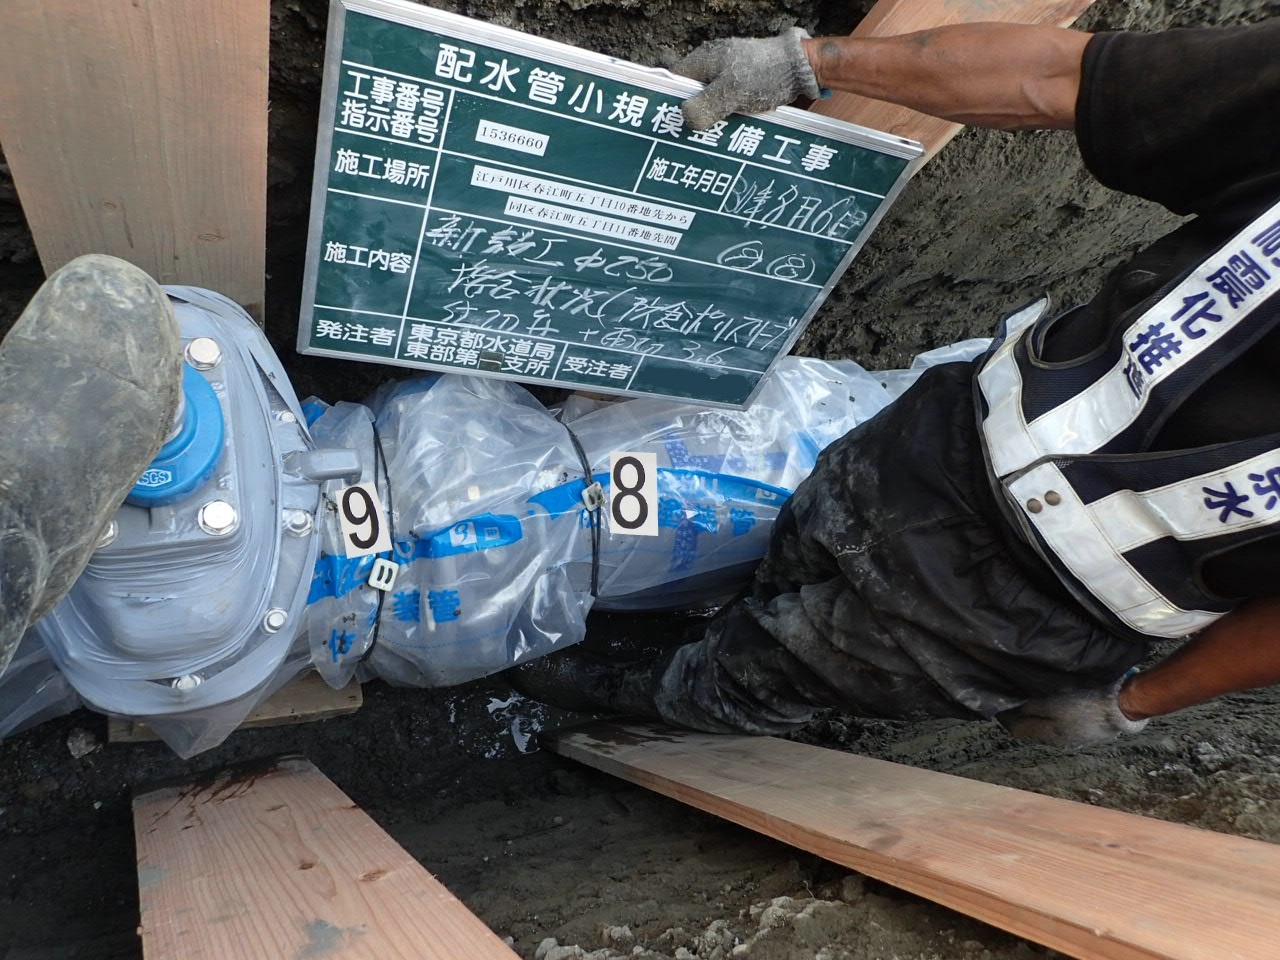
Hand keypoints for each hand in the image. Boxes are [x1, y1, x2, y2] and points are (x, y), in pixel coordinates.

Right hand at [669, 27, 821, 129]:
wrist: (801, 68)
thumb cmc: (764, 75)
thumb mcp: (730, 92)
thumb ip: (704, 106)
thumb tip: (684, 119)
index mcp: (703, 60)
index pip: (674, 81)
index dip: (671, 102)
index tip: (672, 125)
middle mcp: (712, 64)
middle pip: (692, 94)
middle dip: (693, 115)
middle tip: (692, 140)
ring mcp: (729, 74)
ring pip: (710, 101)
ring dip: (711, 120)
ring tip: (710, 141)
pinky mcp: (743, 84)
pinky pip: (727, 104)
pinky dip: (727, 117)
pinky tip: (729, 133)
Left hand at [997, 678, 1148, 746]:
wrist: (1118, 710)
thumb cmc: (1083, 703)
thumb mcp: (1052, 703)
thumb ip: (1032, 708)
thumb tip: (1015, 710)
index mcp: (1048, 734)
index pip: (1018, 730)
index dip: (1006, 719)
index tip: (999, 707)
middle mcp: (1057, 741)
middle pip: (1031, 732)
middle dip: (1019, 720)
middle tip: (1012, 705)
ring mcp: (1072, 739)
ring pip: (1046, 731)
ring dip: (1036, 721)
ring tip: (1030, 707)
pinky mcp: (1085, 734)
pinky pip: (1060, 728)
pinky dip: (1051, 721)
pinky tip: (1054, 712)